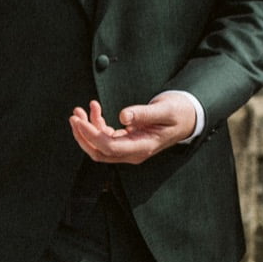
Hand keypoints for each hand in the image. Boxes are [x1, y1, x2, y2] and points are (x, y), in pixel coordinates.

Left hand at [69, 95, 193, 163]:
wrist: (188, 117)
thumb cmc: (179, 112)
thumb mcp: (165, 110)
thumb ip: (144, 113)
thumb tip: (123, 116)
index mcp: (142, 147)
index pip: (109, 148)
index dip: (91, 136)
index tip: (79, 120)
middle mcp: (133, 152)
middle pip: (99, 152)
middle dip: (83, 136)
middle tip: (74, 116)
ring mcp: (129, 148)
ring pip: (99, 146)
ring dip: (87, 129)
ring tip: (80, 109)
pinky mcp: (126, 141)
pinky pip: (105, 137)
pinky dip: (96, 124)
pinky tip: (95, 109)